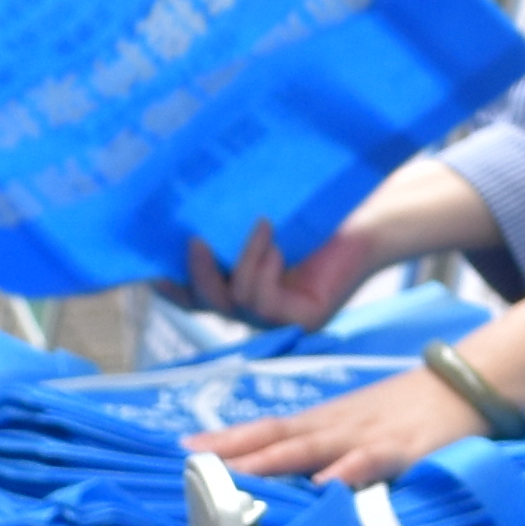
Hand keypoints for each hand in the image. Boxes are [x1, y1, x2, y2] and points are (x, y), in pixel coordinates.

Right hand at [175, 218, 394, 331]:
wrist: (372, 216)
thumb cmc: (318, 210)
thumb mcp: (260, 217)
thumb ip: (225, 223)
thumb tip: (177, 204)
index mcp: (243, 284)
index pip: (196, 295)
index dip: (171, 286)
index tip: (152, 267)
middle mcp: (258, 307)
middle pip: (205, 303)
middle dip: (194, 274)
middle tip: (193, 240)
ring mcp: (280, 319)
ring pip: (232, 302)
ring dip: (240, 261)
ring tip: (258, 225)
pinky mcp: (303, 321)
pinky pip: (261, 301)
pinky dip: (261, 267)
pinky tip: (274, 241)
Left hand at [196, 365, 482, 487]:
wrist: (466, 382)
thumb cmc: (411, 410)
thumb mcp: (361, 424)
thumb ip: (324, 446)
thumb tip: (288, 473)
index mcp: (326, 422)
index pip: (268, 428)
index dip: (228, 439)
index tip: (186, 448)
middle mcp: (338, 426)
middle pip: (279, 437)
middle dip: (236, 451)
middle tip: (195, 463)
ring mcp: (368, 436)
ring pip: (314, 448)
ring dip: (275, 460)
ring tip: (239, 474)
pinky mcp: (405, 450)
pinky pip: (373, 461)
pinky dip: (349, 472)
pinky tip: (327, 485)